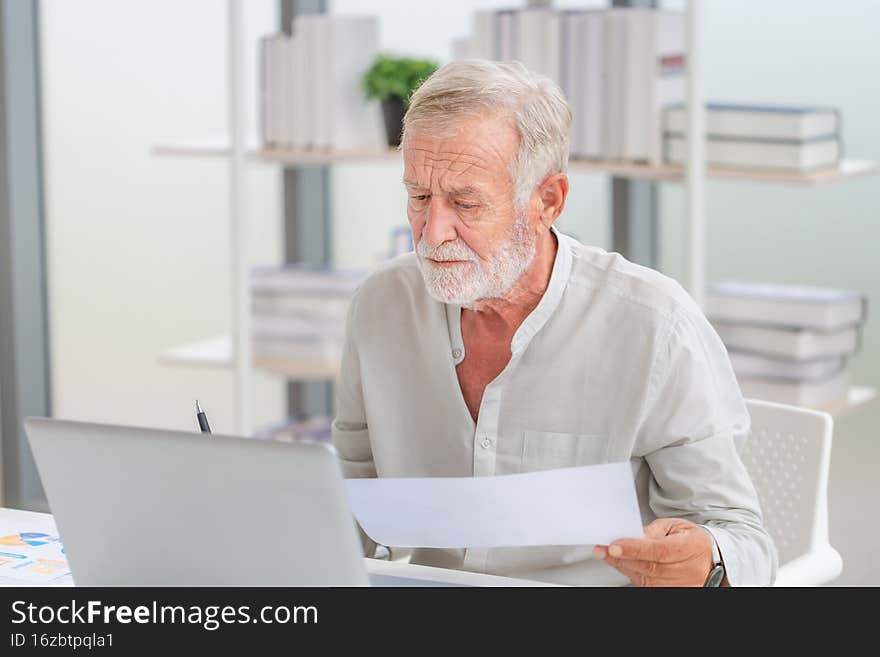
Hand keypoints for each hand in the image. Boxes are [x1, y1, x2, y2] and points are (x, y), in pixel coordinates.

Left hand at [592, 518, 716, 586]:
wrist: (709, 560)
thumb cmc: (691, 540)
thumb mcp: (677, 526)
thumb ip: (655, 530)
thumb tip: (634, 535)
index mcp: (691, 548)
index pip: (659, 551)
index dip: (635, 549)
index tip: (614, 545)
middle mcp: (686, 570)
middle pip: (649, 566)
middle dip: (621, 557)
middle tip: (602, 549)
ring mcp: (679, 584)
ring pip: (644, 577)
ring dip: (621, 565)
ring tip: (605, 553)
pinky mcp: (670, 591)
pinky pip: (644, 584)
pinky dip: (629, 572)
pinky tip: (619, 562)